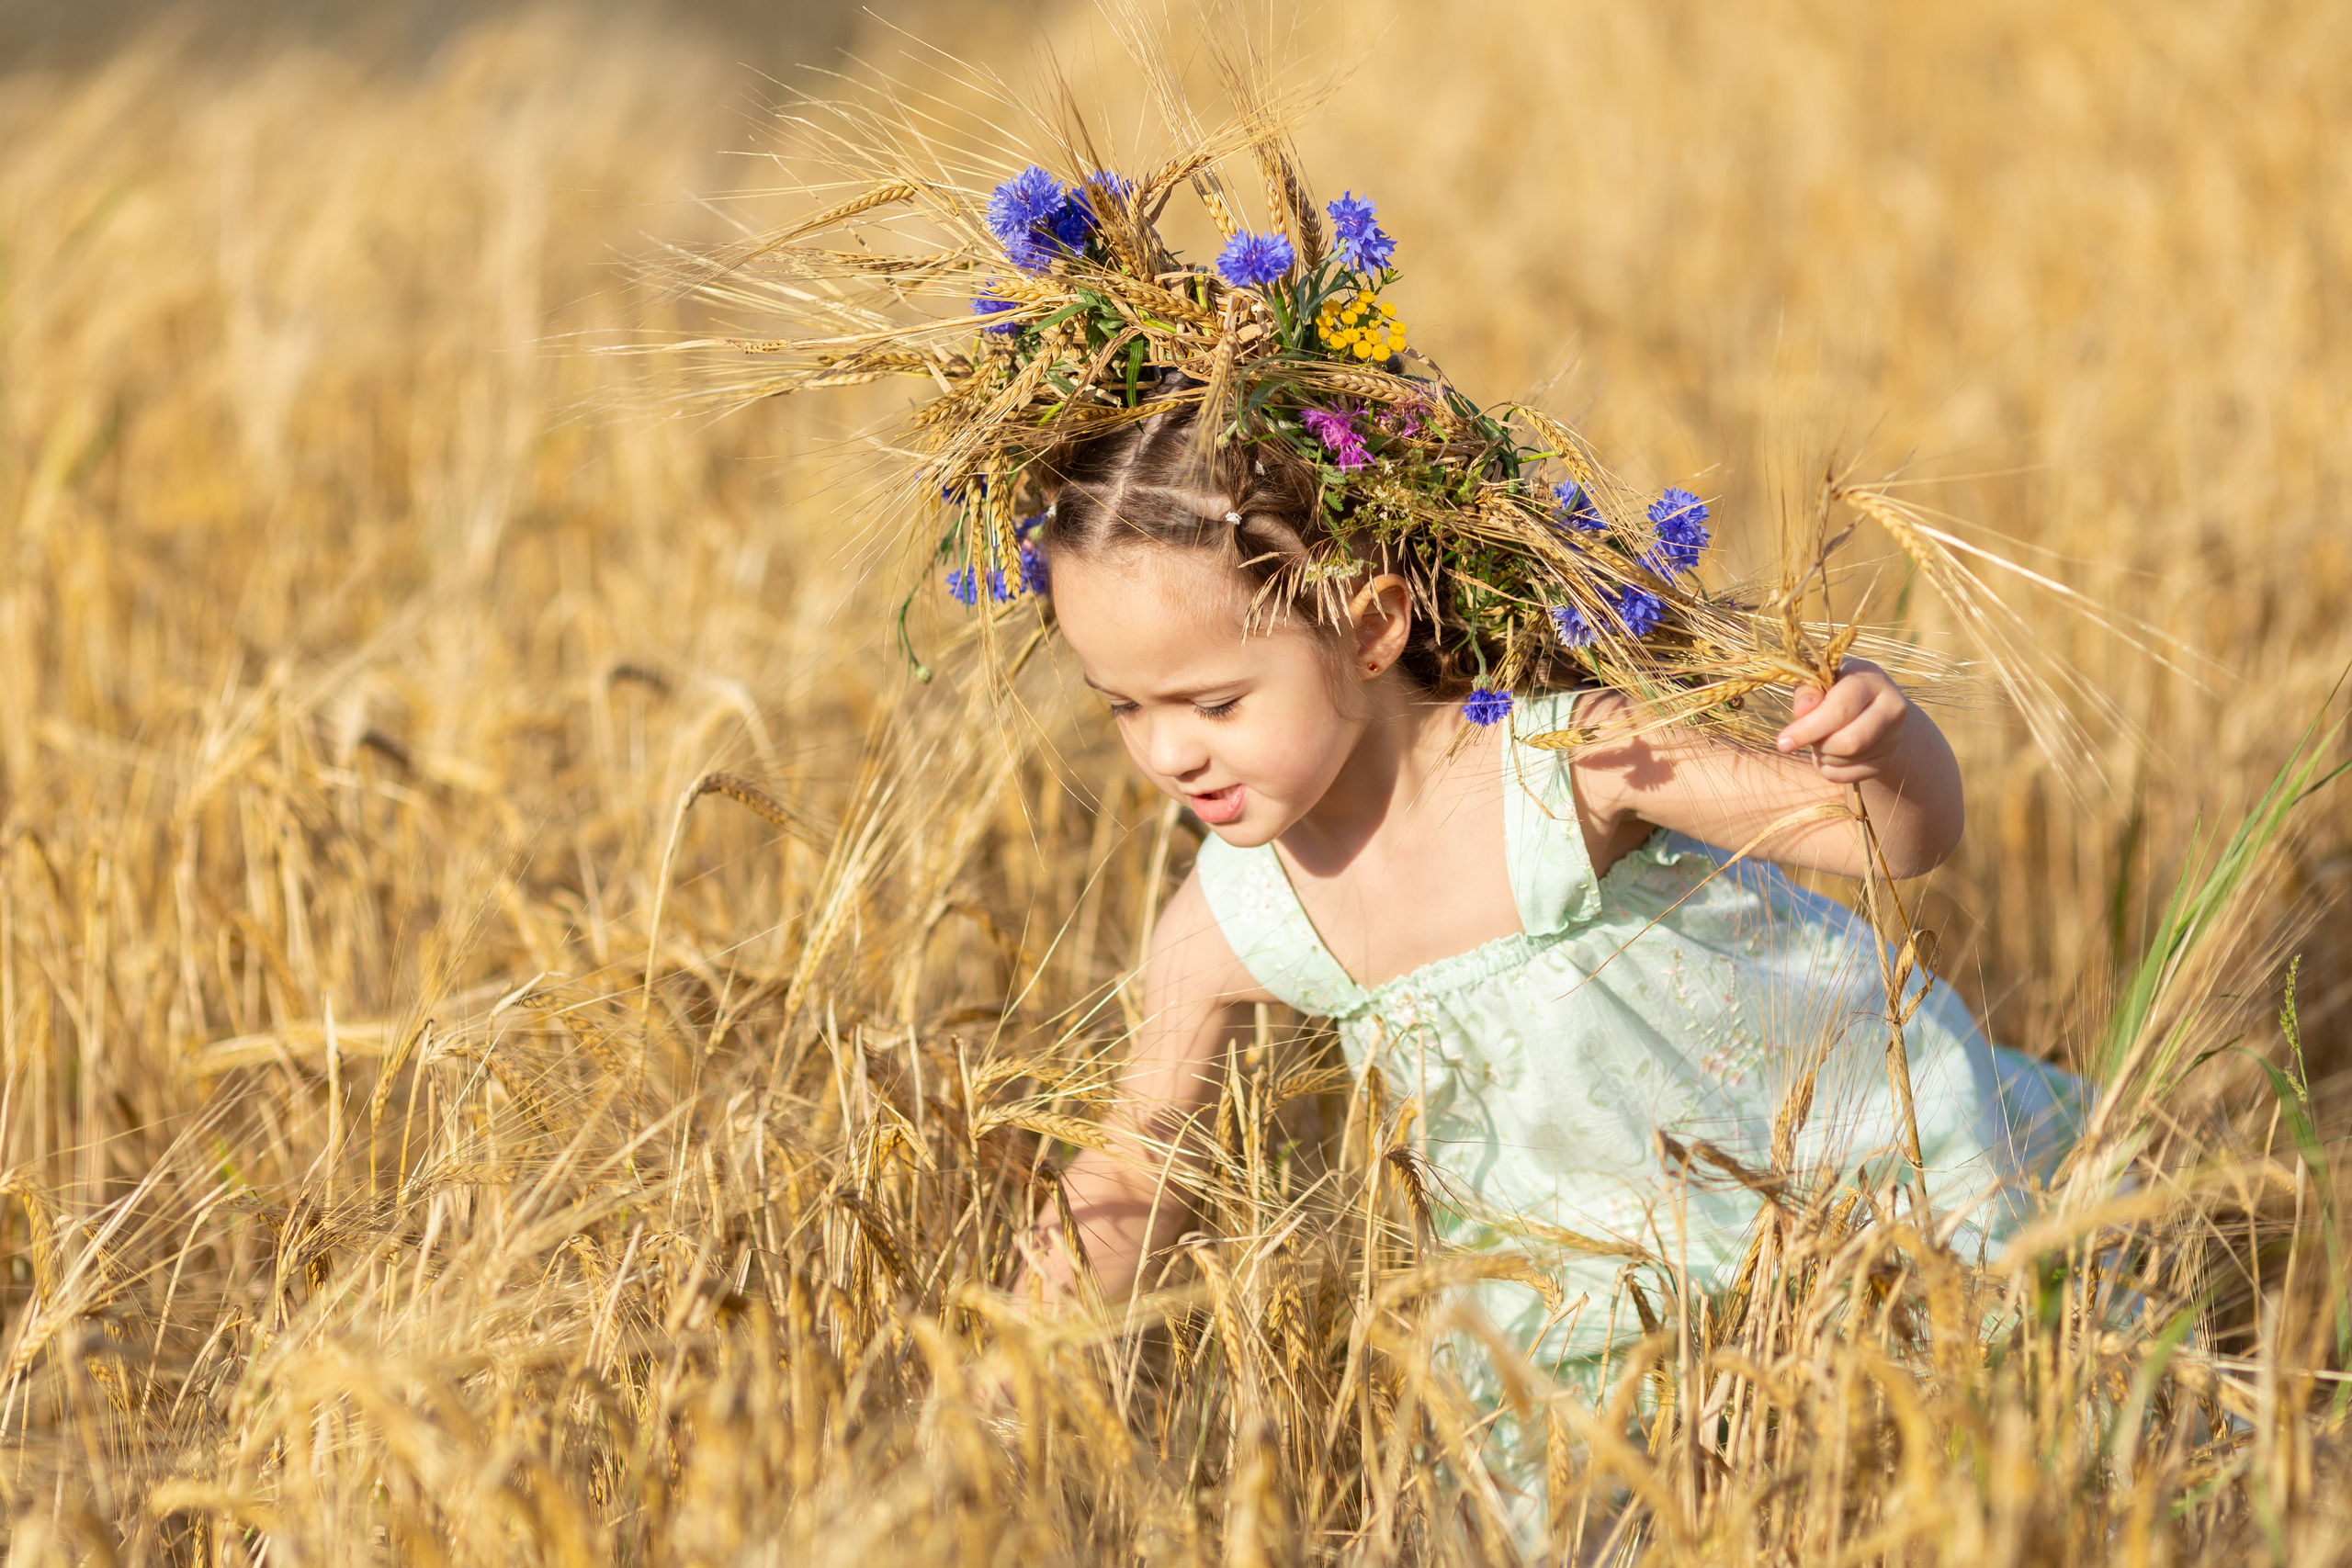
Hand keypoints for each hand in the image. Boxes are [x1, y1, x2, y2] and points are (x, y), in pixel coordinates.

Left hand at [1776, 659, 1910, 783]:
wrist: (1869, 704)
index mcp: (1871, 679)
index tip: (1783, 741)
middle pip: (1849, 741)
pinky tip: (1827, 755)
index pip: (1840, 710)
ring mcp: (1894, 735)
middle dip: (1818, 744)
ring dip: (1823, 755)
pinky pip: (1852, 775)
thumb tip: (1801, 711)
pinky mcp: (1887, 758)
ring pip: (1849, 759)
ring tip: (1820, 739)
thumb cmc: (1835, 688)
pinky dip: (1830, 770)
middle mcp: (1892, 706)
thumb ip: (1808, 691)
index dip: (1808, 728)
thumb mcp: (1821, 680)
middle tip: (1805, 737)